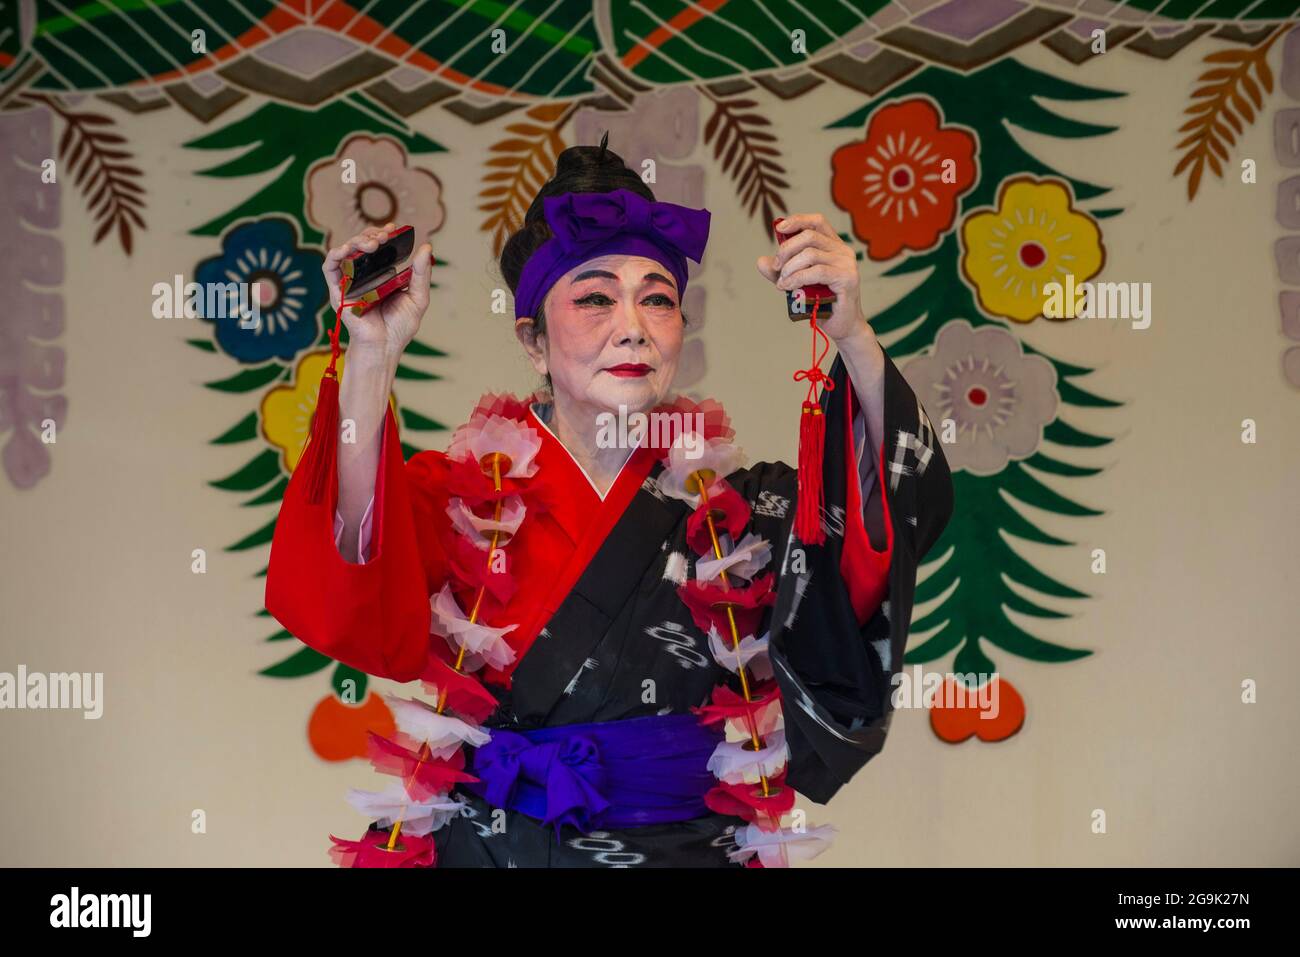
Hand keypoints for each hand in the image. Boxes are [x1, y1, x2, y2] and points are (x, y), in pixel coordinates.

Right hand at [323, 222, 433, 362]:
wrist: (385, 346)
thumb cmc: (400, 326)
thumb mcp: (418, 297)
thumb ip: (421, 273)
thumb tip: (427, 247)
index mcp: (381, 274)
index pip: (378, 247)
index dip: (383, 234)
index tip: (394, 229)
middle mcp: (364, 275)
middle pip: (362, 245)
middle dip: (371, 235)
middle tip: (384, 236)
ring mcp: (350, 282)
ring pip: (346, 251)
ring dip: (357, 240)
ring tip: (373, 243)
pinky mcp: (337, 290)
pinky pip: (330, 266)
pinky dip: (336, 253)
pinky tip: (348, 249)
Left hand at [756, 213, 869, 342]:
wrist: (840, 325)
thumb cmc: (821, 301)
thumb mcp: (796, 282)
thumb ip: (780, 271)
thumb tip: (761, 261)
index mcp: (834, 246)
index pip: (817, 222)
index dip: (797, 220)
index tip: (779, 228)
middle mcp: (843, 251)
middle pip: (809, 235)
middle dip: (786, 249)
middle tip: (776, 267)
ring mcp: (846, 264)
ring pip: (810, 253)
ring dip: (789, 267)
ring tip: (782, 282)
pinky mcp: (847, 279)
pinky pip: (816, 272)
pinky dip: (797, 278)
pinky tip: (787, 287)